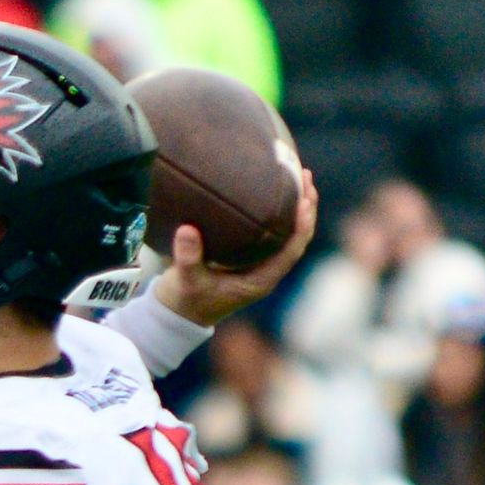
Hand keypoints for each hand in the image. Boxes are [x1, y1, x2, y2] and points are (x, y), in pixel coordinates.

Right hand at [151, 167, 322, 328]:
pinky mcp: (250, 253)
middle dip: (305, 206)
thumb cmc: (186, 300)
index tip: (304, 201)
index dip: (301, 227)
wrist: (179, 311)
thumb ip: (187, 259)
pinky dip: (278, 208)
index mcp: (260, 281)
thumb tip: (187, 230)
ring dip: (296, 204)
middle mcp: (266, 271)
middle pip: (296, 237)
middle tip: (303, 175)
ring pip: (288, 231)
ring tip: (298, 173)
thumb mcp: (185, 282)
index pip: (290, 252)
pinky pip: (273, 229)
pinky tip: (274, 186)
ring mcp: (260, 262)